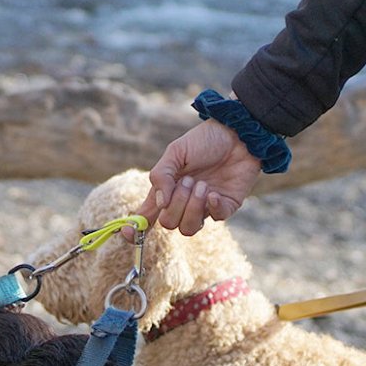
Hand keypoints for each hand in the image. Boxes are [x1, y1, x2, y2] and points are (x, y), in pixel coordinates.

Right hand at [135, 119, 262, 235]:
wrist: (239, 132)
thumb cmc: (205, 139)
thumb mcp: (177, 151)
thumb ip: (161, 175)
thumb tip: (160, 204)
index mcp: (167, 189)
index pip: (147, 215)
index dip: (135, 228)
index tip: (126, 233)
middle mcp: (184, 201)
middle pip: (168, 223)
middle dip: (176, 204)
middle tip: (188, 180)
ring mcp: (204, 206)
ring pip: (189, 228)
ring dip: (193, 207)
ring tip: (202, 184)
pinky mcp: (226, 206)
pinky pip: (215, 219)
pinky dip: (212, 206)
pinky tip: (214, 192)